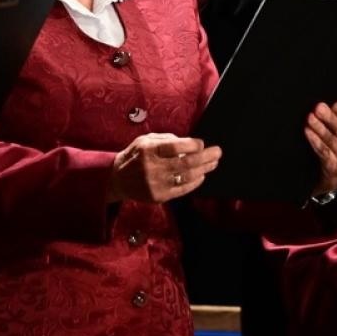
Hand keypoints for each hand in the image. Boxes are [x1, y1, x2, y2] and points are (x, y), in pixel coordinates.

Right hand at [108, 133, 222, 203]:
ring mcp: (156, 184)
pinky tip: (202, 175)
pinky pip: (182, 190)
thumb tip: (189, 143)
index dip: (192, 145)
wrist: (118, 179)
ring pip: (187, 177)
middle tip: (218, 152)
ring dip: (204, 169)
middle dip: (205, 157)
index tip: (202, 143)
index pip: (175, 147)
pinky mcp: (159, 197)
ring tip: (213, 163)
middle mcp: (152, 168)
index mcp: (148, 150)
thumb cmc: (136, 155)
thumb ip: (166, 139)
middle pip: (186, 163)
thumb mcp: (145, 140)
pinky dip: (195, 182)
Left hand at [305, 101, 336, 195]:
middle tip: (318, 108)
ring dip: (319, 128)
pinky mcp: (336, 167)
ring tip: (310, 118)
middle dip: (329, 118)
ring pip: (332, 140)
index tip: (335, 105)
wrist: (334, 173)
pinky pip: (324, 151)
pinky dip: (315, 141)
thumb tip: (329, 106)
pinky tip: (308, 132)